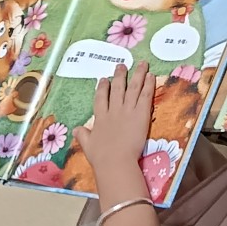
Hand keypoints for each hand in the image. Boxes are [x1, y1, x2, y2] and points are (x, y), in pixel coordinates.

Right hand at [73, 64, 154, 194]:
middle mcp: (114, 110)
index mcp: (100, 117)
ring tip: (142, 64)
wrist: (115, 161)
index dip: (102, 88)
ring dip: (137, 75)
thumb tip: (76, 129)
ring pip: (133, 88)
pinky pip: (145, 96)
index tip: (103, 79)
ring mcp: (128, 110)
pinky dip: (148, 85)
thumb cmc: (101, 156)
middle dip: (120, 76)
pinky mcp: (141, 114)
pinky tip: (151, 76)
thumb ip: (83, 135)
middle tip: (122, 66)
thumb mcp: (87, 145)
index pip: (100, 98)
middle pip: (117, 88)